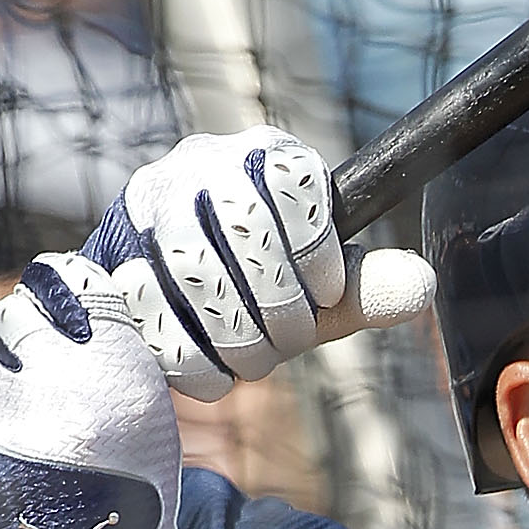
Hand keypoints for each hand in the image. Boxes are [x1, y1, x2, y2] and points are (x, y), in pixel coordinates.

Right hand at [81, 126, 435, 399]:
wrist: (166, 309)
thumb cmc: (259, 294)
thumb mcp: (319, 294)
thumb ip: (365, 290)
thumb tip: (420, 285)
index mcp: (265, 157)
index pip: (293, 178)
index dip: (314, 249)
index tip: (323, 294)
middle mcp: (199, 164)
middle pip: (245, 227)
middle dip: (277, 305)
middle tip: (287, 340)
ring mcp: (146, 204)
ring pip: (195, 268)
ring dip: (236, 336)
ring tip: (251, 359)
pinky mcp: (109, 254)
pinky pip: (149, 310)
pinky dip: (191, 358)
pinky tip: (210, 370)